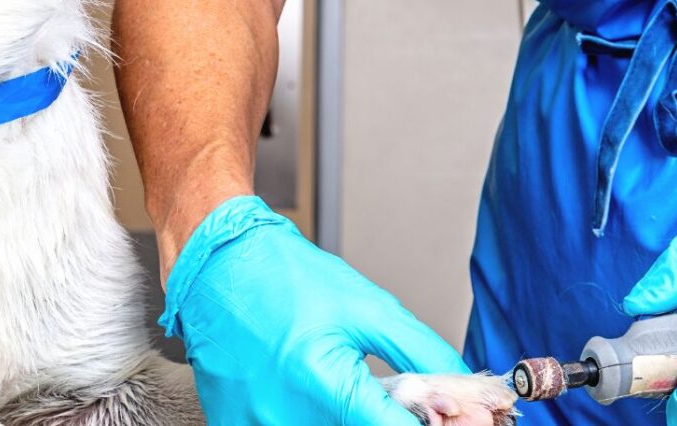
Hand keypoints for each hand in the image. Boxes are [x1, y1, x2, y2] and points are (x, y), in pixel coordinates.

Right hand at [160, 196, 470, 424]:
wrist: (217, 266)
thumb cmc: (284, 278)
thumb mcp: (368, 306)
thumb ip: (420, 351)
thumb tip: (459, 383)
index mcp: (324, 384)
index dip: (426, 423)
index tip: (439, 416)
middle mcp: (286, 417)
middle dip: (382, 419)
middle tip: (386, 396)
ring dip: (345, 419)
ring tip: (340, 388)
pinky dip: (310, 419)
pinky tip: (312, 395)